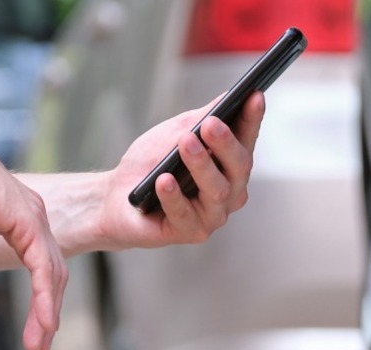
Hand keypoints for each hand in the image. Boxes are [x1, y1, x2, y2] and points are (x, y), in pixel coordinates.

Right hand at [0, 126, 67, 349]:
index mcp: (21, 220)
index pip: (40, 266)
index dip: (40, 299)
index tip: (34, 330)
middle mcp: (34, 218)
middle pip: (52, 275)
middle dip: (47, 312)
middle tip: (39, 346)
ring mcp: (34, 219)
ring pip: (51, 275)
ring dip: (47, 312)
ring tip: (39, 343)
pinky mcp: (26, 221)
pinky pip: (42, 267)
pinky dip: (44, 297)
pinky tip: (45, 322)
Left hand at [102, 92, 263, 248]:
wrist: (116, 196)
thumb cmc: (150, 164)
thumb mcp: (176, 133)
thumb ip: (201, 119)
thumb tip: (227, 97)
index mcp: (229, 165)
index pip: (246, 140)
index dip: (252, 119)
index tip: (254, 96)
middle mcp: (229, 191)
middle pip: (238, 167)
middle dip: (226, 144)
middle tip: (211, 124)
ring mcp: (212, 214)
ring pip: (217, 191)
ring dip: (201, 165)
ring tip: (185, 143)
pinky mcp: (191, 232)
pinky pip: (185, 214)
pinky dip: (173, 196)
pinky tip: (164, 181)